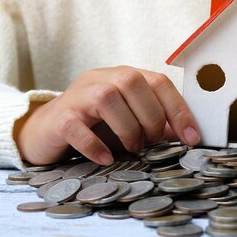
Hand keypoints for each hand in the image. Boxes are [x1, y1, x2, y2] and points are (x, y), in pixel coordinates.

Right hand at [14, 66, 200, 164]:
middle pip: (133, 82)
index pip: (158, 81)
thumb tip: (187, 136)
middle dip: (151, 117)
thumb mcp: (129, 122)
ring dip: (127, 128)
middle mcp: (101, 79)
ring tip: (131, 149)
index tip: (192, 138)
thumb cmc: (93, 126)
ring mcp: (77, 96)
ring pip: (107, 98)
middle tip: (151, 143)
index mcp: (123, 77)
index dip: (179, 109)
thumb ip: (155, 125)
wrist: (45, 131)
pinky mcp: (59, 118)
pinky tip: (105, 159)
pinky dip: (95, 145)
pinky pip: (77, 126)